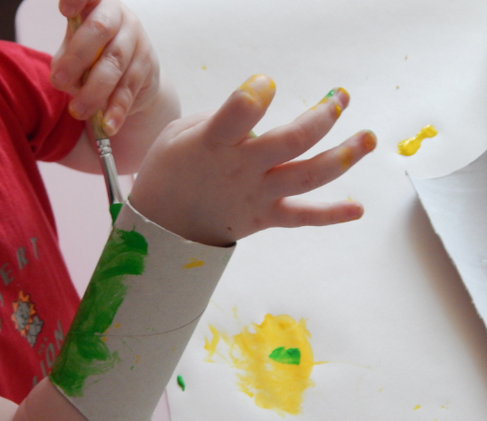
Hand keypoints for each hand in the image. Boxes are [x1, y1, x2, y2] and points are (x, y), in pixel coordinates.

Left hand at [51, 0, 160, 135]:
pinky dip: (116, 110)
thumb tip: (61, 77)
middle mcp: (120, 17)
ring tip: (77, 111)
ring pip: (114, 64)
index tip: (65, 10)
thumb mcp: (75, 52)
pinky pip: (129, 90)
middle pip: (100, 30)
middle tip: (58, 82)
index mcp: (97, 4)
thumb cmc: (94, 57)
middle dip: (76, 58)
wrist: (135, 77)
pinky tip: (107, 125)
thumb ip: (66, 59)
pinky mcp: (147, 68)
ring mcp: (137, 41)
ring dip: (93, 91)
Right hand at [128, 75, 376, 245]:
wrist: (160, 226)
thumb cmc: (171, 171)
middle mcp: (241, 168)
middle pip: (292, 141)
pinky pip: (301, 218)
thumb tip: (258, 115)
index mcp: (213, 143)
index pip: (239, 112)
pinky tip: (358, 209)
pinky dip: (330, 215)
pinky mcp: (264, 217)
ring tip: (369, 139)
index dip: (256, 93)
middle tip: (340, 98)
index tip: (265, 83)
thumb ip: (222, 119)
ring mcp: (256, 195)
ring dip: (343, 156)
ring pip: (307, 176)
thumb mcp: (180, 134)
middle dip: (323, 116)